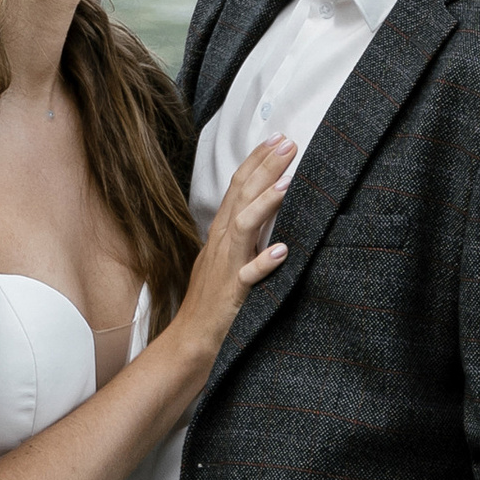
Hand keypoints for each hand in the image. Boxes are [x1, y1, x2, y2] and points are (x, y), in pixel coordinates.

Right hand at [171, 132, 298, 359]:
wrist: (191, 340)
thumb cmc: (211, 303)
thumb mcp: (224, 259)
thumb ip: (242, 235)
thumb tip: (263, 211)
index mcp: (221, 233)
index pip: (238, 187)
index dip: (256, 160)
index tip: (277, 138)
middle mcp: (221, 243)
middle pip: (241, 196)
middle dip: (265, 166)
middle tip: (288, 142)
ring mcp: (226, 266)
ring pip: (243, 226)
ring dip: (265, 202)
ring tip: (287, 181)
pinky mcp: (232, 293)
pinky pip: (248, 276)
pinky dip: (263, 262)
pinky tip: (283, 251)